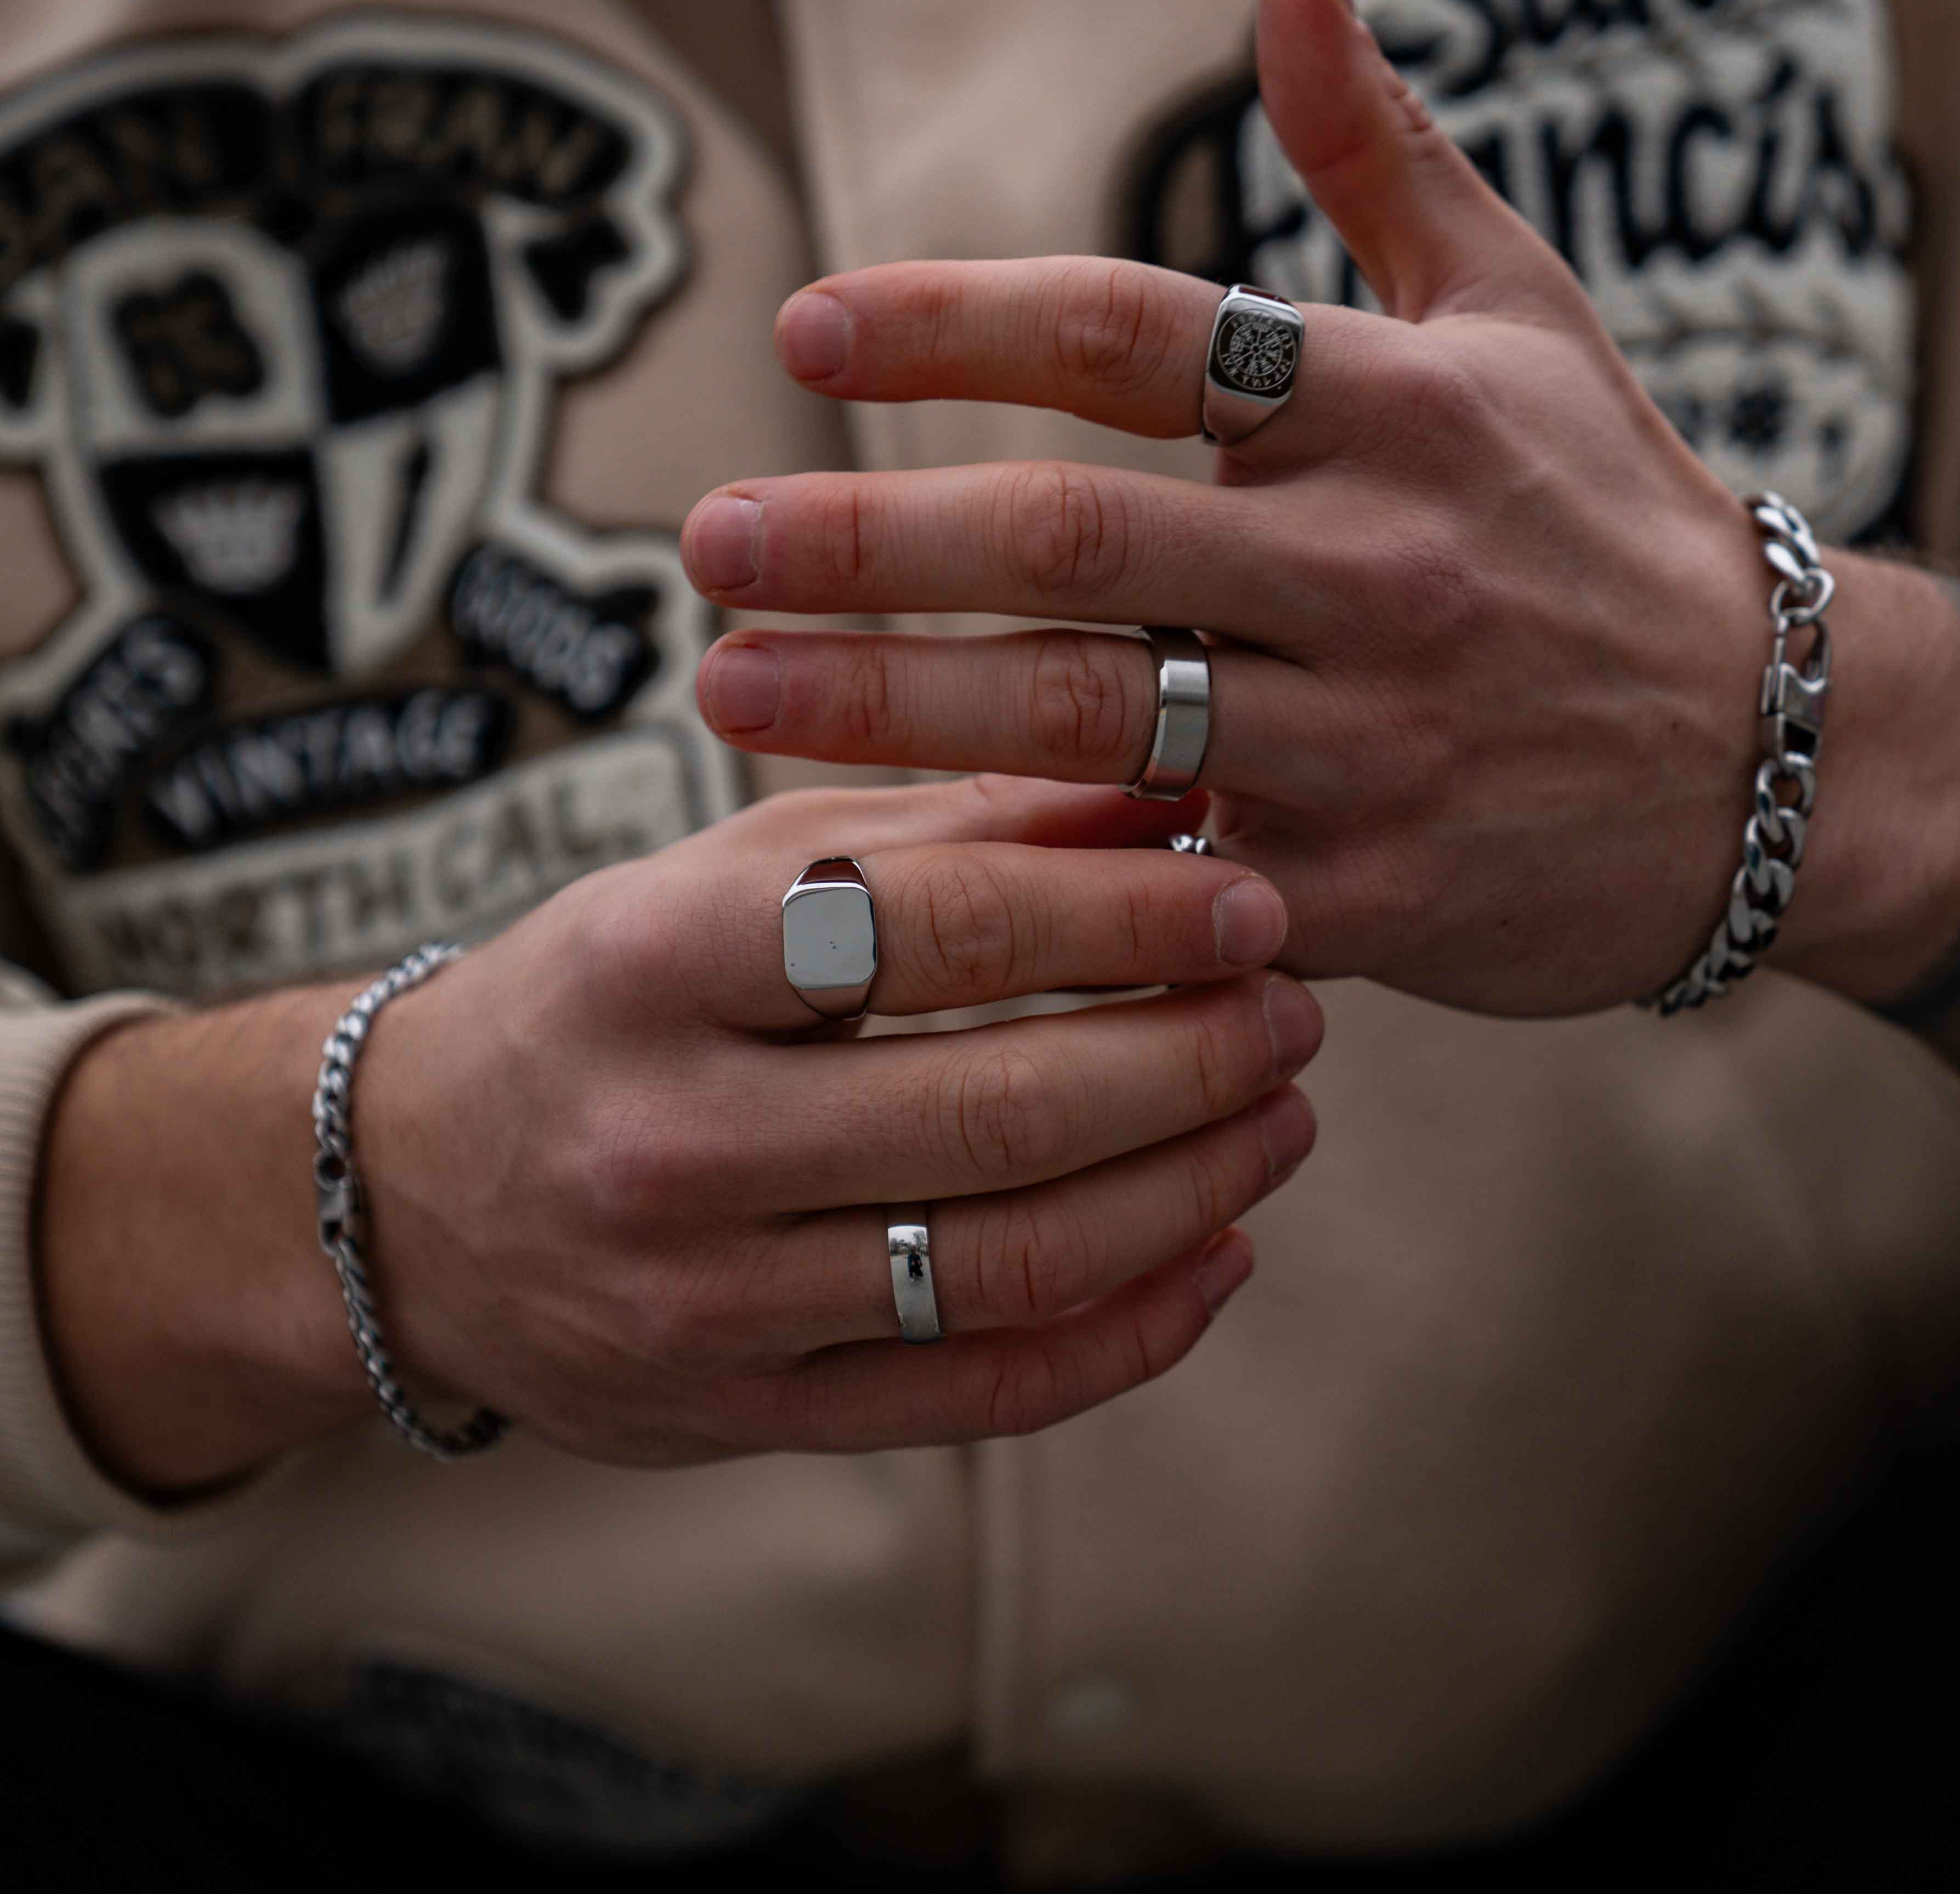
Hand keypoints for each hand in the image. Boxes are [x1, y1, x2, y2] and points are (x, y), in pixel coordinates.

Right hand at [40, 774, 1317, 1491]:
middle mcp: (671, 1141)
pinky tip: (1218, 1253)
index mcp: (657, 964)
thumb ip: (938, 830)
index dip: (1124, 908)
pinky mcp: (747, 1413)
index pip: (933, 926)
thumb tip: (1161, 794)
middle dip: (1191, 1056)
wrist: (414, 1193)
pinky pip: (982, 1393)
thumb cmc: (612, 992)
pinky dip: (1130, 1331)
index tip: (1251, 892)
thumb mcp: (731, 872)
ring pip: (1013, 1262)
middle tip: (1296, 1007)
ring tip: (1283, 1117)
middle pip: (1001, 1110)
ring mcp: (706, 1302)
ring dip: (1190, 1188)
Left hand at [681, 0, 1959, 1017]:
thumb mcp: (1523, 319)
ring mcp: (1371, 738)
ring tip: (730, 690)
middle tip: (706, 544)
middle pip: (1080, 537)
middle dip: (873, 543)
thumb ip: (1382, 157)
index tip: (803, 330)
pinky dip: (1030, 869)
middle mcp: (1379, 567)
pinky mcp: (1362, 888)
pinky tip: (890, 871)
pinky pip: (1161, 877)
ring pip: (1096, 711)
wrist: (1770, 754)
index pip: (1141, 337)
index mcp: (1397, 409)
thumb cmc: (1607, 522)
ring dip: (895, 705)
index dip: (958, 322)